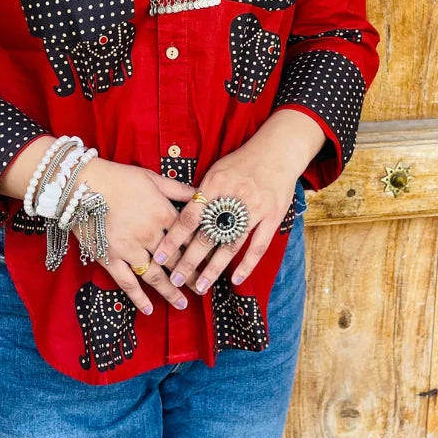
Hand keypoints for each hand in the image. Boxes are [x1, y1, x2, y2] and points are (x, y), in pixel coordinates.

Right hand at [70, 157, 195, 315]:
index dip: (200, 252)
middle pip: (176, 260)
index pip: (188, 238)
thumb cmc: (118, 177)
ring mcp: (130, 250)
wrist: (82, 184)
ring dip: (170, 291)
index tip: (210, 263)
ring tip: (182, 304)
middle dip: (190, 275)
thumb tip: (200, 194)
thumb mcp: (152, 178)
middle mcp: (150, 235)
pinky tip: (148, 309)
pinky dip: (138, 298)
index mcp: (163, 214)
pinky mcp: (110, 259)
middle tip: (201, 288)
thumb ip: (178, 189)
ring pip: (155, 276)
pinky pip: (127, 283)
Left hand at [148, 138, 299, 295]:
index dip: (173, 239)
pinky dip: (247, 264)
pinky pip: (258, 246)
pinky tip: (235, 279)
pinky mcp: (272, 217)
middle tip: (175, 280)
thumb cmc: (242, 162)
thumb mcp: (216, 170)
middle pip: (207, 236)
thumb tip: (181, 216)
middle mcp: (233, 199)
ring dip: (213, 269)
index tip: (159, 257)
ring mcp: (255, 209)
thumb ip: (201, 193)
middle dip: (189, 261)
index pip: (189, 217)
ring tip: (200, 286)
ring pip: (230, 245)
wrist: (278, 151)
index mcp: (215, 185)